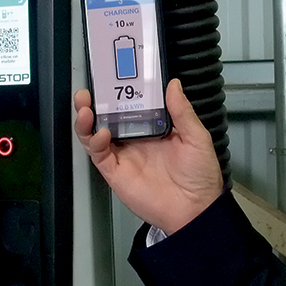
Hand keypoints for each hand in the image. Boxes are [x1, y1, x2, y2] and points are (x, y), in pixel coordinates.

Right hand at [74, 78, 224, 233]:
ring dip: (86, 118)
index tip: (114, 75)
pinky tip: (101, 133)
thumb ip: (182, 111)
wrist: (195, 209)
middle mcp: (135, 139)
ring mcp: (124, 155)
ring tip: (85, 106)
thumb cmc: (200, 177)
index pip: (131, 104)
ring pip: (96, 133)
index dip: (120, 91)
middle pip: (107, 116)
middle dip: (94, 102)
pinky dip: (94, 141)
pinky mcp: (116, 172)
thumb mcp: (196, 137)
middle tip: (89, 90)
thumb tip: (173, 85)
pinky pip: (98, 154)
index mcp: (154, 127)